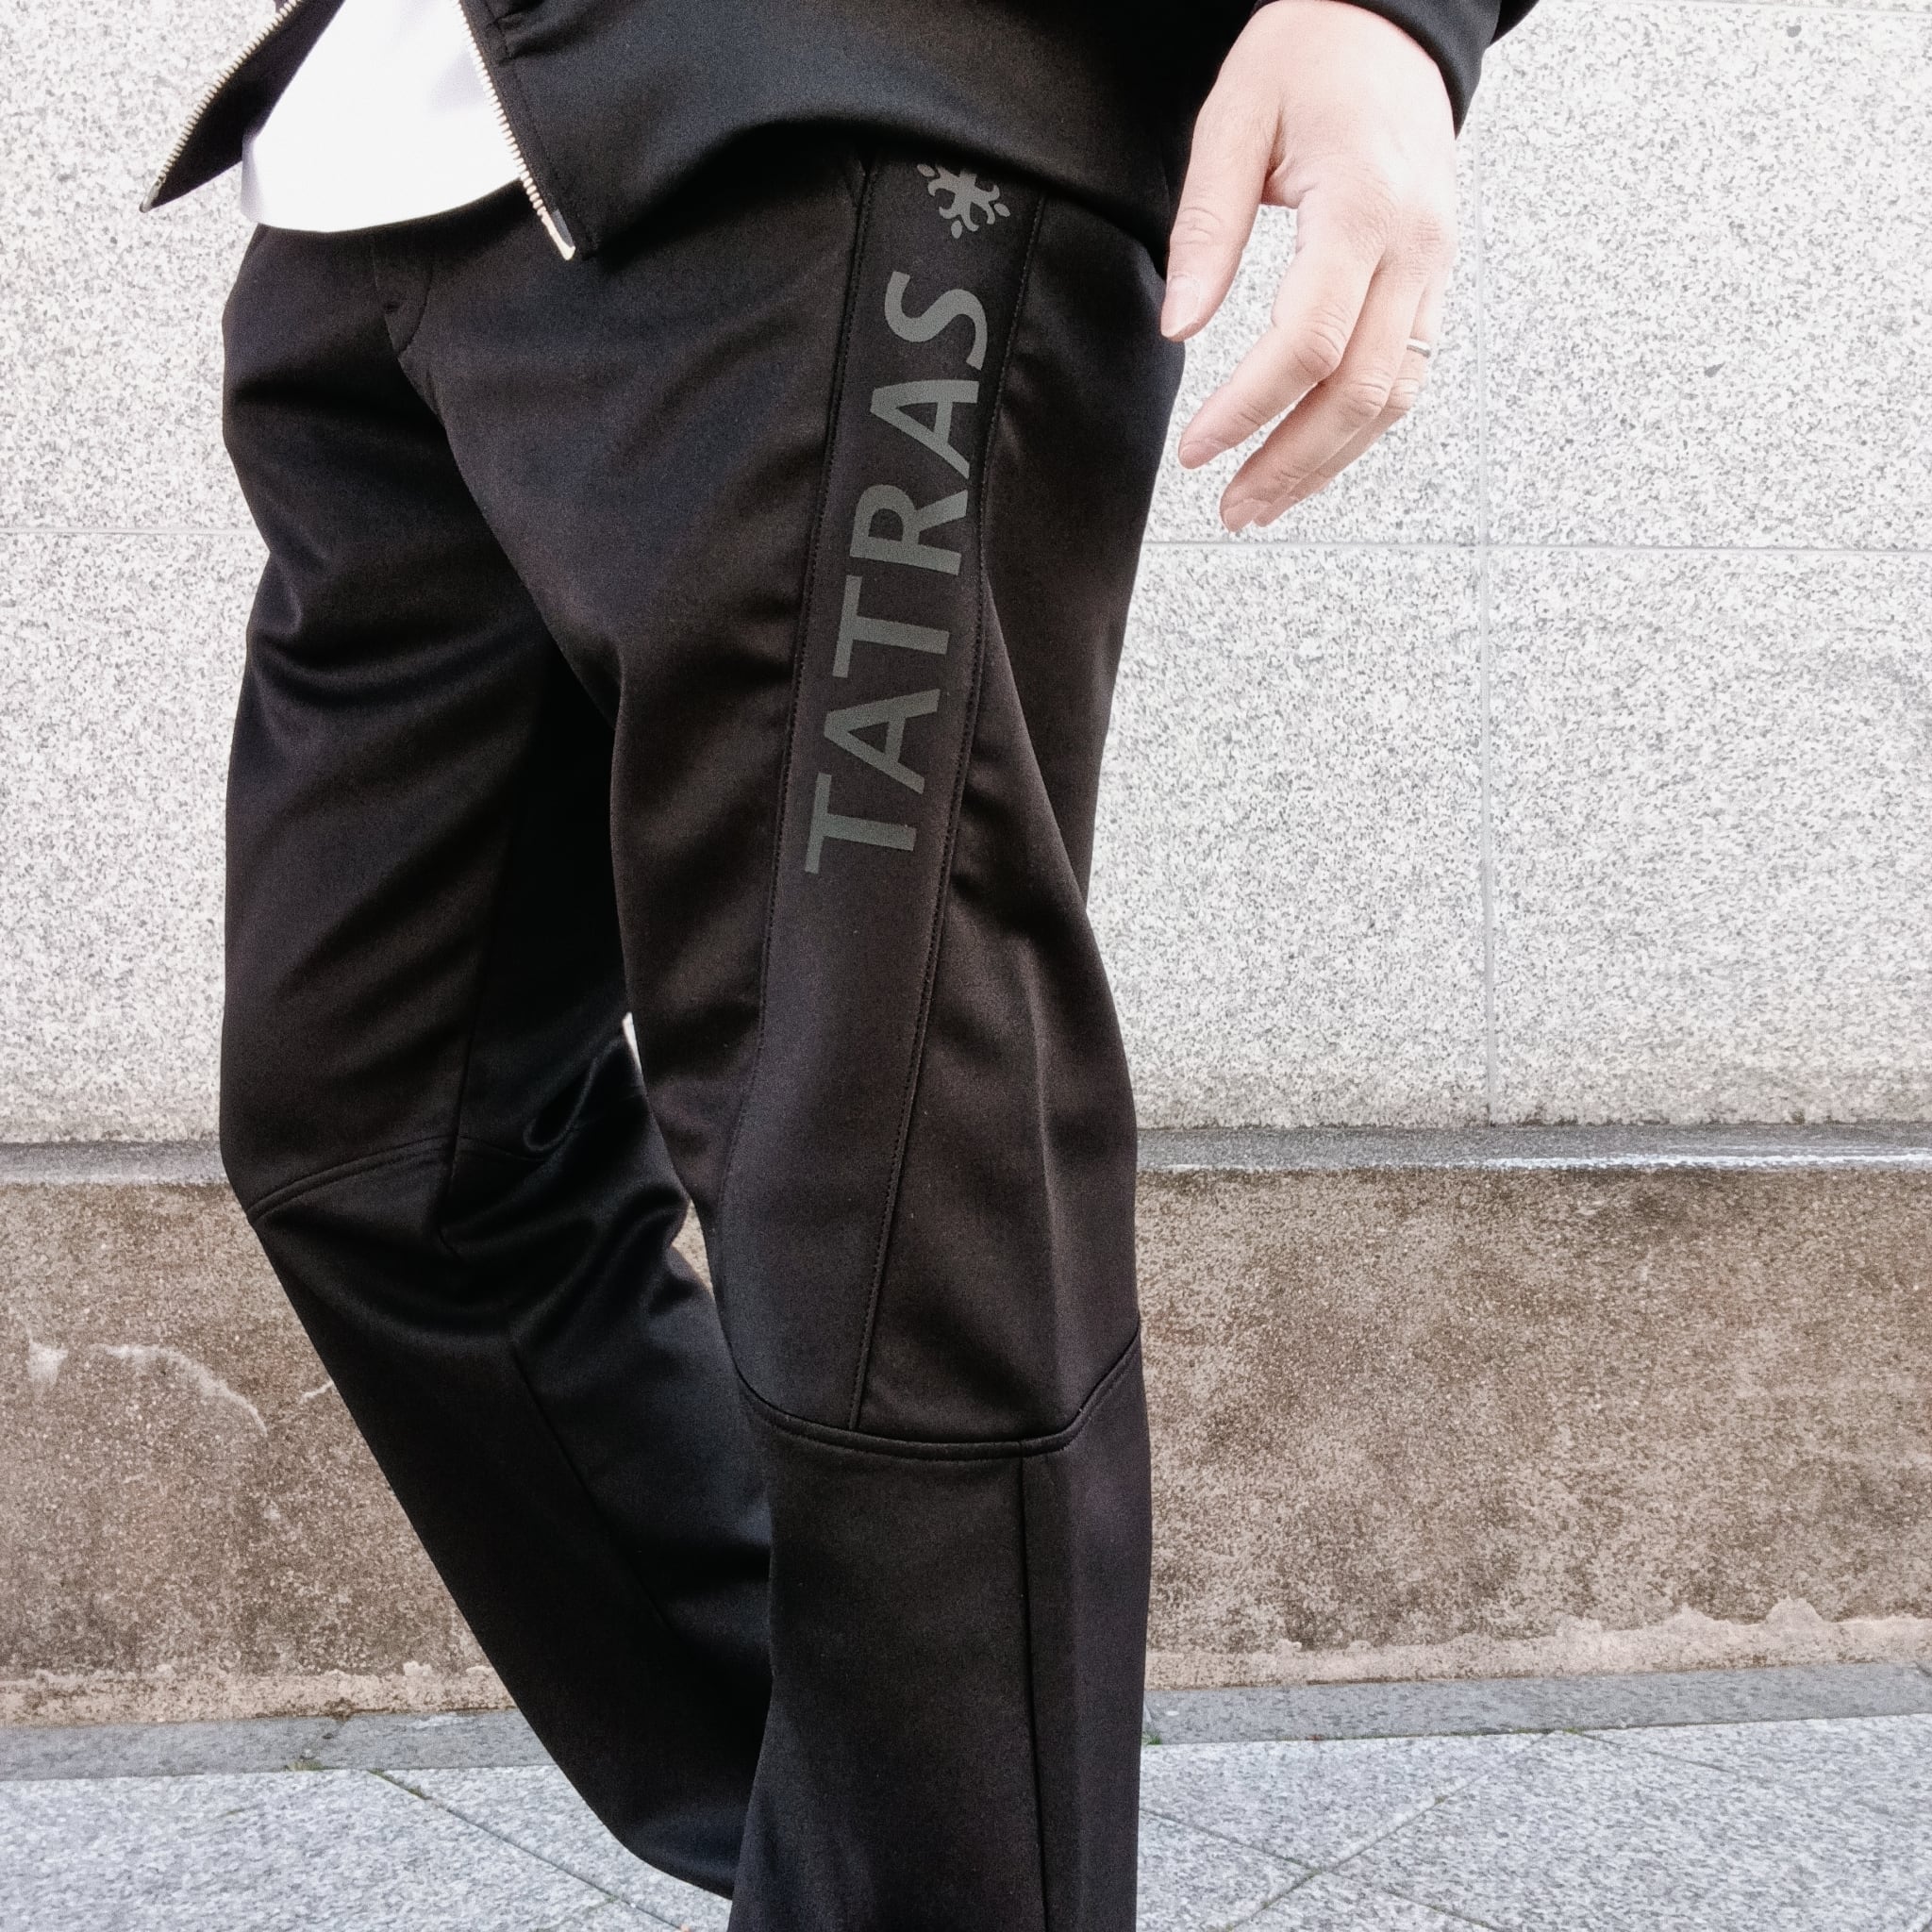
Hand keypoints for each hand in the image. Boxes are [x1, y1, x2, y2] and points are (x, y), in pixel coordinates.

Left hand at [1163, 0, 1459, 530]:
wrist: (1393, 24)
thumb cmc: (1311, 58)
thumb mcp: (1235, 119)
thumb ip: (1206, 227)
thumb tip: (1179, 326)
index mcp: (1363, 208)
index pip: (1309, 342)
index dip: (1250, 409)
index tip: (1199, 449)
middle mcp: (1414, 248)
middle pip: (1359, 392)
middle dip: (1290, 463)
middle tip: (1232, 507)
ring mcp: (1434, 269)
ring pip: (1393, 399)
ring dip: (1326, 464)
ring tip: (1263, 503)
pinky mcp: (1435, 281)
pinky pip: (1406, 376)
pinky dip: (1358, 431)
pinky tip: (1310, 458)